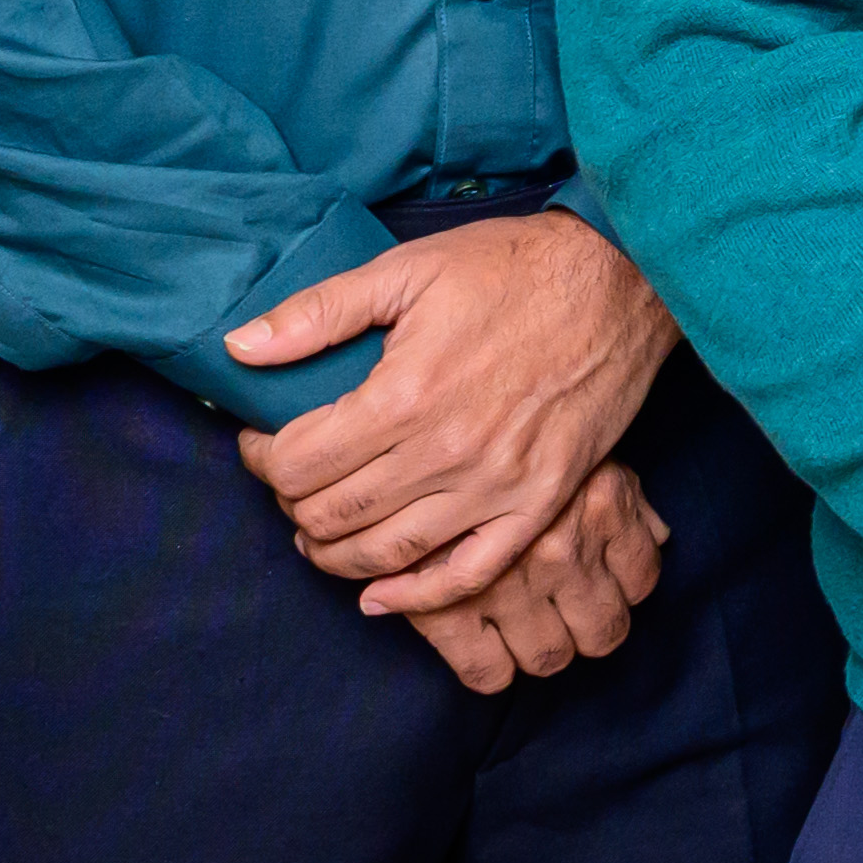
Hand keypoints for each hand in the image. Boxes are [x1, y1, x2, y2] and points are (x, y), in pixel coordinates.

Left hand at [232, 211, 681, 614]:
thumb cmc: (514, 266)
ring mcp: (496, 485)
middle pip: (332, 515)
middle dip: (292, 503)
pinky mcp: (540, 501)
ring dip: (334, 554)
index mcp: (405, 395)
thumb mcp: (408, 268)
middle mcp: (446, 452)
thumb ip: (318, 312)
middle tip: (289, 481)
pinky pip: (468, 574)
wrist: (624, 277)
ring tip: (318, 531)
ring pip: (385, 554)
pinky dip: (415, 596)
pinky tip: (379, 595)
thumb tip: (239, 348)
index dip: (262, 458)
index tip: (260, 441)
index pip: (298, 462)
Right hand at [395, 459, 666, 697]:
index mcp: (601, 505)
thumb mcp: (582, 450)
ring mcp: (507, 583)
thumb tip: (656, 537)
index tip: (598, 588)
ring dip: (544, 650)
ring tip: (525, 631)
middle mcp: (561, 550)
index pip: (640, 582)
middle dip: (587, 630)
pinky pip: (487, 671)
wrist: (417, 430)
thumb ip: (626, 497)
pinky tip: (486, 651)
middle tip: (563, 618)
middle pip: (601, 632)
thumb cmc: (511, 438)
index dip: (622, 590)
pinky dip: (492, 670)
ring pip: (550, 656)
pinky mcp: (450, 608)